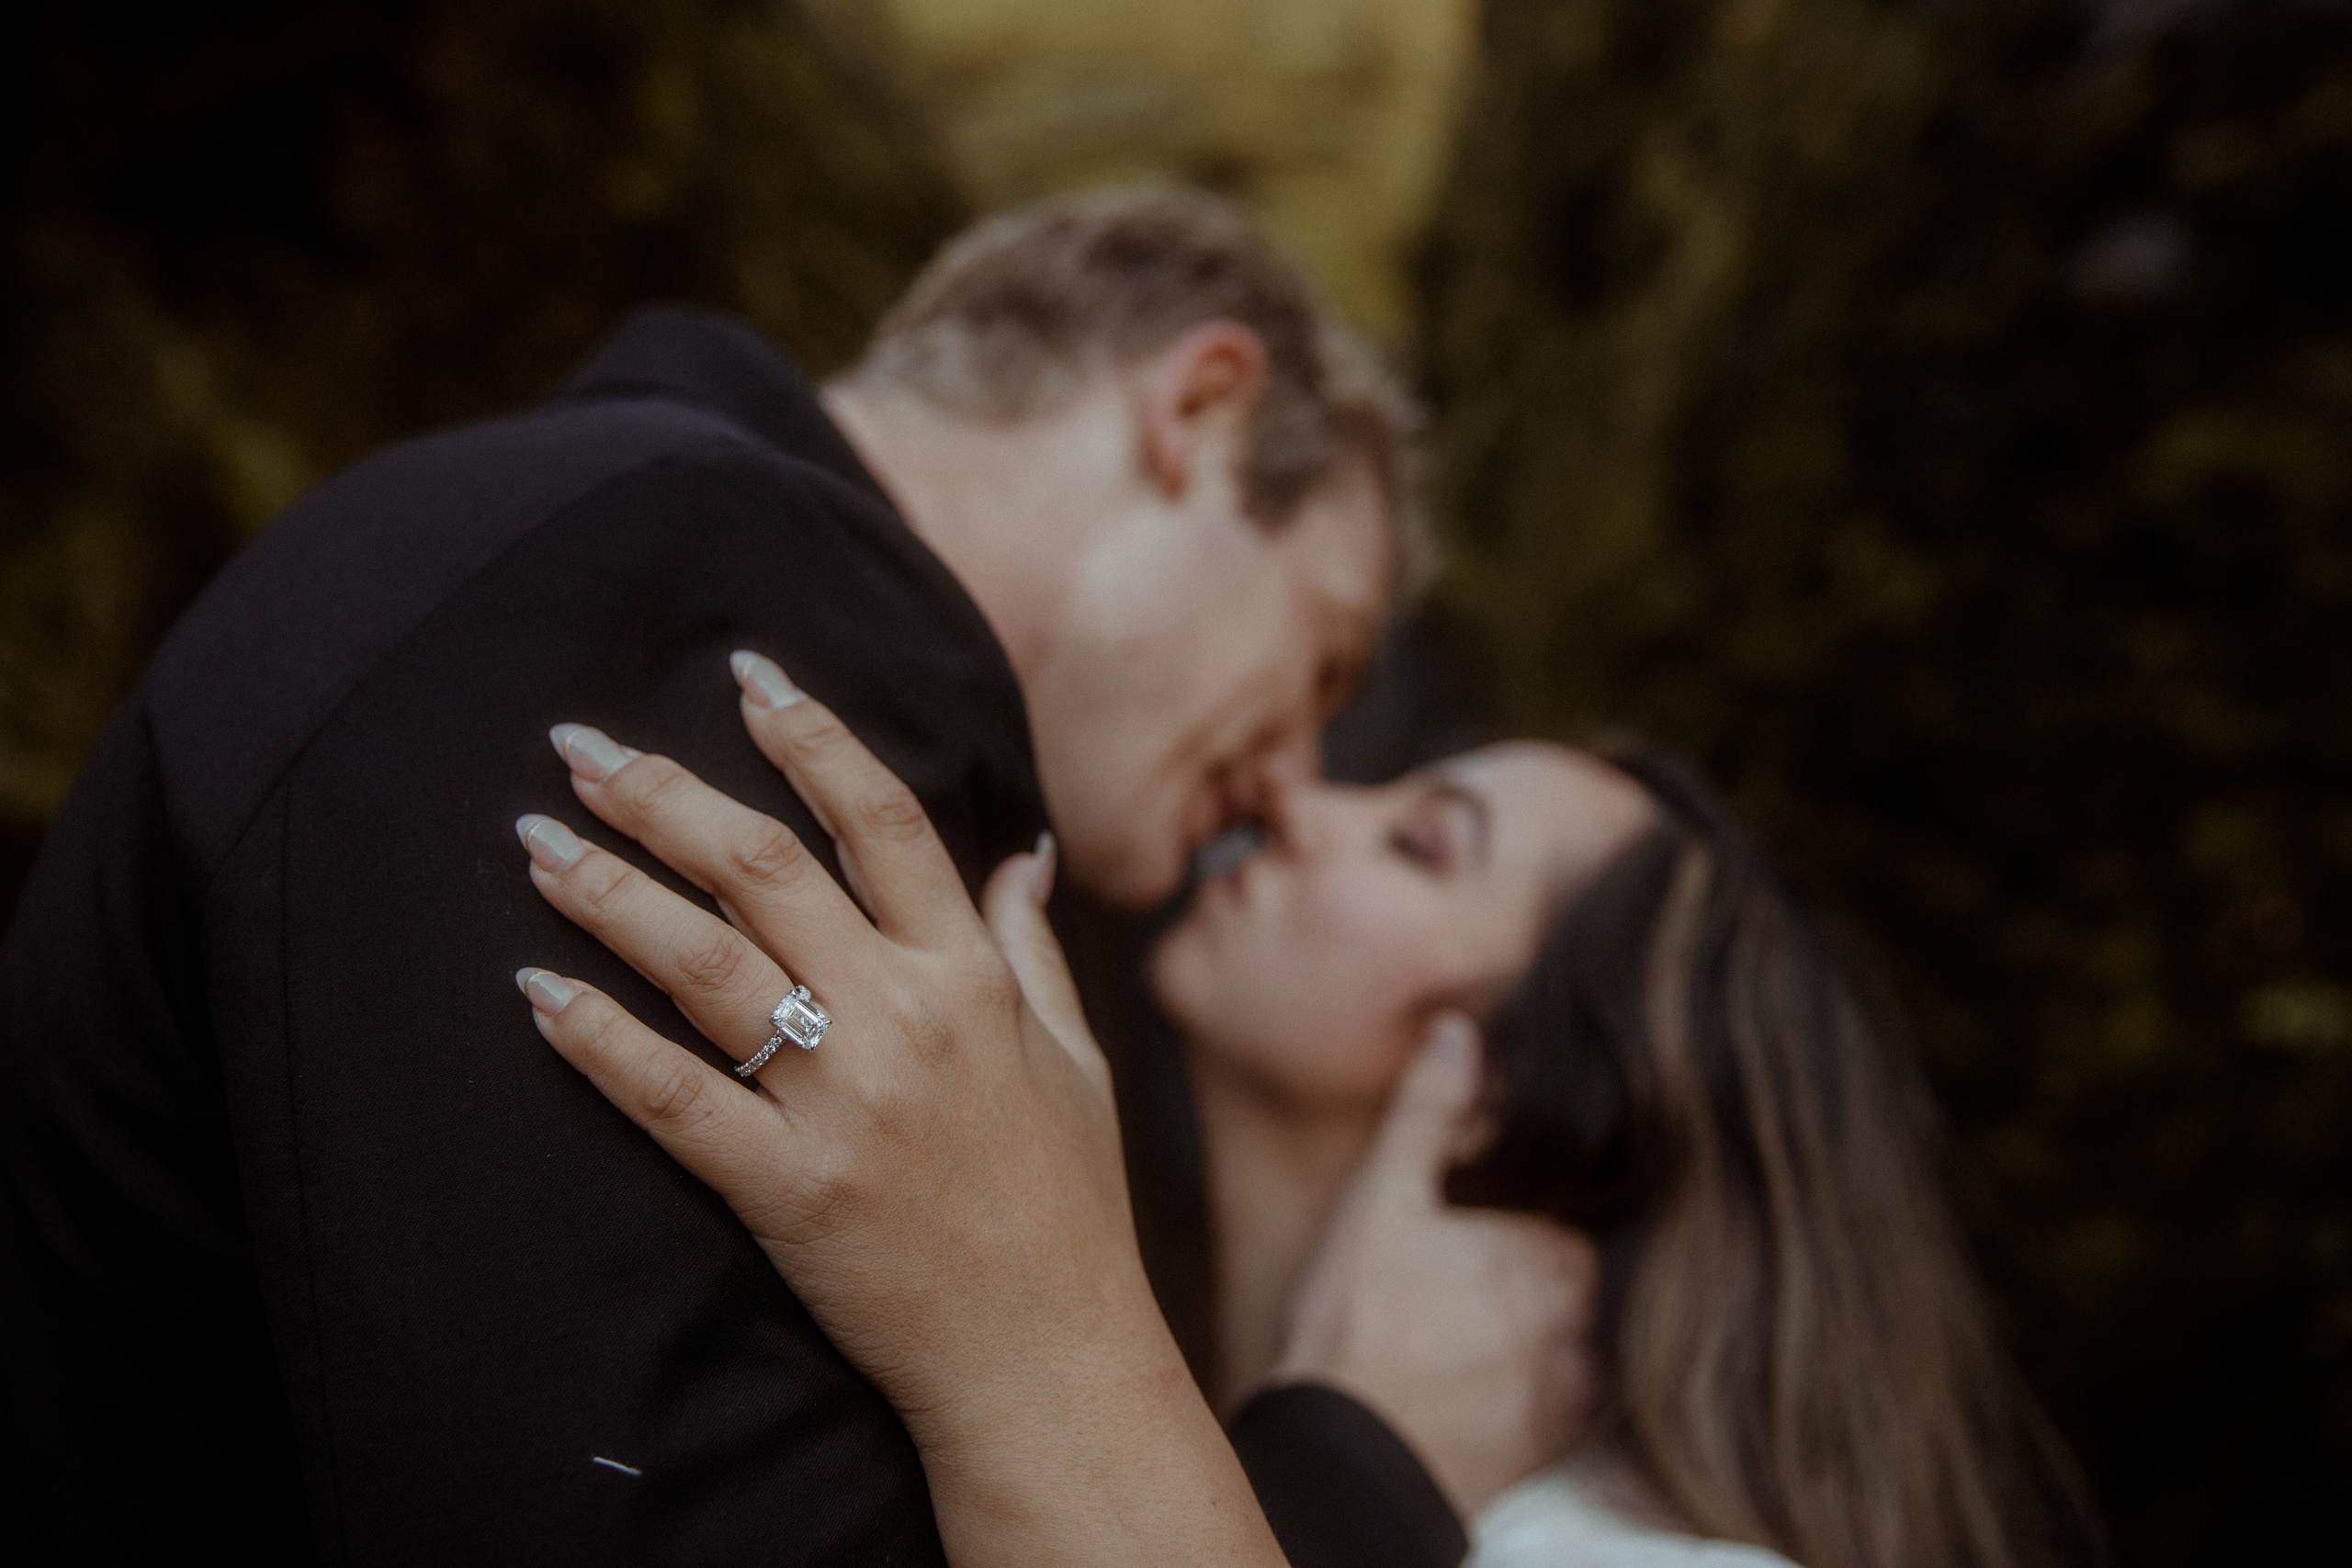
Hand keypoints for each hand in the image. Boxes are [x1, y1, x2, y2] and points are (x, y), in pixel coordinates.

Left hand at [512, 652, 1279, 1567]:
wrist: (1047, 1358)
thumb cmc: (1066, 1207)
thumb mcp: (1075, 1058)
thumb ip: (1030, 946)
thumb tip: (1019, 851)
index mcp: (973, 977)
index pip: (880, 819)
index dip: (809, 734)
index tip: (746, 674)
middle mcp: (905, 1020)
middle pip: (764, 870)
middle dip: (662, 793)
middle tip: (579, 745)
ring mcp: (843, 1105)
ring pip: (703, 965)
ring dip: (608, 892)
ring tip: (536, 842)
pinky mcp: (787, 1189)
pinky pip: (672, 1098)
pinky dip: (597, 1040)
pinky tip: (536, 990)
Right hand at [1272, 1013, 1598, 1516]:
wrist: (1351, 1467)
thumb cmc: (1360, 1328)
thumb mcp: (1380, 1199)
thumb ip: (1428, 1110)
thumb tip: (1459, 1031)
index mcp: (1564, 1249)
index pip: (1594, 1191)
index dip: (1551, 1181)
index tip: (1504, 1185)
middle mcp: (1595, 1318)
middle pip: (1599, 1253)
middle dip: (1558, 1238)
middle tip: (1493, 1239)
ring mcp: (1585, 1383)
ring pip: (1595, 1317)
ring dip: (1562, 1303)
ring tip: (1492, 1300)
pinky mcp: (1563, 1435)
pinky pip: (1583, 1379)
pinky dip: (1555, 1358)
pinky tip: (1499, 1353)